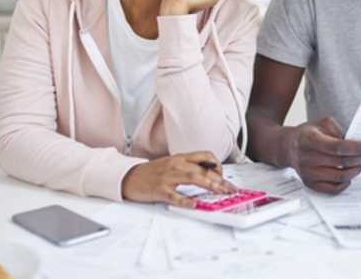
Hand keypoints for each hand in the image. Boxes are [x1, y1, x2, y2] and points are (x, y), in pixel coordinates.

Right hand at [121, 151, 236, 206]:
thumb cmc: (152, 172)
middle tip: (231, 189)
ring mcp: (168, 177)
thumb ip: (189, 166)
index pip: (206, 156)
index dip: (218, 166)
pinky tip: (194, 204)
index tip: (224, 177)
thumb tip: (209, 173)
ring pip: (194, 178)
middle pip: (204, 170)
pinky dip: (186, 200)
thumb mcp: (172, 163)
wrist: (129, 177)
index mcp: (180, 158)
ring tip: (221, 193)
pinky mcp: (160, 190)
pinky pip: (175, 196)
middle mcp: (176, 165)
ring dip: (210, 186)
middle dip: (220, 180)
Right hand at [286, 117, 360, 193]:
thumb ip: (339, 130)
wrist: (288, 147)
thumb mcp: (321, 123)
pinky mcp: (310, 184)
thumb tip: (357, 142)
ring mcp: (308, 173)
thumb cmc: (307, 134)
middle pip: (341, 162)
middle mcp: (307, 158)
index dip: (357, 148)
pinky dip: (345, 183)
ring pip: (340, 177)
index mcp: (310, 139)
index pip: (338, 147)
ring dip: (355, 170)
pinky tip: (349, 174)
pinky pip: (333, 188)